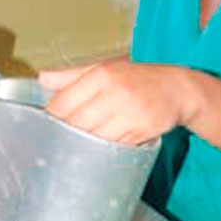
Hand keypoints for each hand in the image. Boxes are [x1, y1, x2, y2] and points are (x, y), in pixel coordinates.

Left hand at [38, 58, 188, 144]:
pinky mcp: (141, 131)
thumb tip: (42, 78)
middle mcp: (115, 93)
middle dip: (64, 136)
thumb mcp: (106, 69)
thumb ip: (73, 75)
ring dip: (83, 147)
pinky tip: (98, 151)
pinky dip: (104, 151)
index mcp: (101, 75)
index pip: (64, 102)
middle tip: (56, 143)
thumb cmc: (136, 78)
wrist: (178, 89)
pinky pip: (114, 147)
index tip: (44, 127)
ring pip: (94, 139)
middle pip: (76, 124)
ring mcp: (130, 113)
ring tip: (75, 150)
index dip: (50, 118)